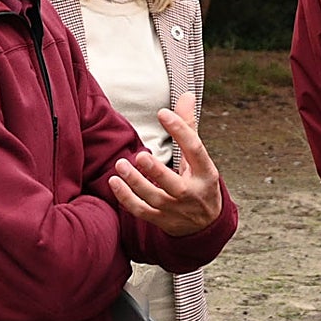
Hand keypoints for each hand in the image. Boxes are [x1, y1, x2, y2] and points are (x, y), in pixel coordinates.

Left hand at [109, 91, 223, 236]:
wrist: (206, 225)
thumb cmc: (200, 183)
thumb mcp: (200, 158)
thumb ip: (189, 126)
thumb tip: (185, 94)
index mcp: (206, 173)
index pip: (196, 150)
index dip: (181, 130)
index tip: (163, 112)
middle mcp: (192, 193)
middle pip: (174, 185)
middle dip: (155, 171)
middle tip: (139, 155)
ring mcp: (176, 210)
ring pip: (153, 198)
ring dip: (135, 182)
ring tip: (121, 164)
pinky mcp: (161, 220)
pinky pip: (141, 211)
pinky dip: (126, 198)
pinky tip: (114, 182)